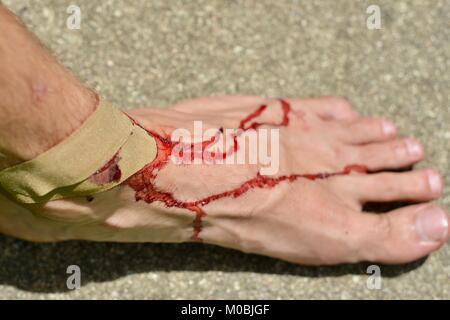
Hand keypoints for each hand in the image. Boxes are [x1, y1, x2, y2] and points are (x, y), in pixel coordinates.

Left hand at [1, 96, 446, 264]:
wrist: (179, 172)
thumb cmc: (223, 219)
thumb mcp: (285, 247)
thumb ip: (349, 239)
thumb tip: (392, 231)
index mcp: (332, 223)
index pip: (393, 225)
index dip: (418, 221)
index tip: (436, 213)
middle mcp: (334, 179)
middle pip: (390, 177)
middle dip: (413, 179)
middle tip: (430, 175)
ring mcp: (315, 142)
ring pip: (369, 142)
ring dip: (391, 144)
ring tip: (406, 144)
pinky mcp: (290, 111)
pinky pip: (335, 110)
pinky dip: (352, 116)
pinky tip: (357, 117)